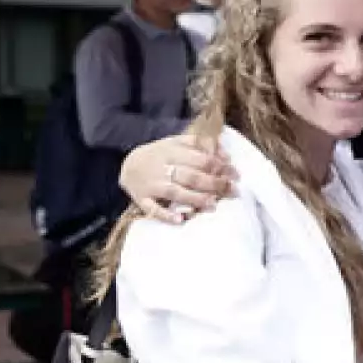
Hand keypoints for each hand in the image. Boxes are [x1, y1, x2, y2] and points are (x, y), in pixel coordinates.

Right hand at [119, 133, 235, 223]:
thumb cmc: (159, 155)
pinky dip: (166, 214)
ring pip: (175, 192)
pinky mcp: (142, 200)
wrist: (126, 165)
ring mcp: (151, 185)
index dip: (220, 166)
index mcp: (171, 151)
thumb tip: (225, 153)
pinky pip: (153, 209)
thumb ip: (199, 144)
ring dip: (195, 198)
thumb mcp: (175, 143)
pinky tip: (180, 219)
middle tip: (233, 191)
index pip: (200, 159)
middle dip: (214, 183)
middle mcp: (161, 168)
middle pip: (191, 176)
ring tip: (213, 204)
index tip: (236, 174)